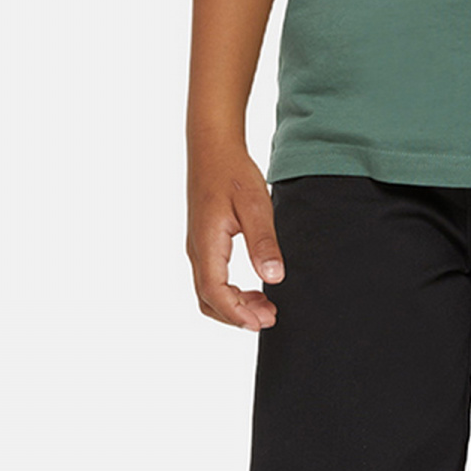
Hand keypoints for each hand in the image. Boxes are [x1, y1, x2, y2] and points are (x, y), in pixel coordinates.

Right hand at [188, 141, 285, 330]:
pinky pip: (212, 279)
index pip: (215, 292)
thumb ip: (263, 242)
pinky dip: (231, 292)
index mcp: (207, 243)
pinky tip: (256, 288)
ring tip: (266, 307)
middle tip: (271, 318)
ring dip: (235, 305)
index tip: (263, 322)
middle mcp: (197, 249)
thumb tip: (274, 278)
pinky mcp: (203, 242)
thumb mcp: (255, 205)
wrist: (212, 147)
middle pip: (208, 299)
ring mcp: (197, 247)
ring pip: (208, 292)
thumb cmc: (233, 172)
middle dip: (237, 316)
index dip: (238, 314)